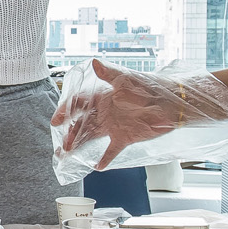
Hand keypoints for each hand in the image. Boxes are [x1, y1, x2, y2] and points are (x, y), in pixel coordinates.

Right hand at [52, 58, 185, 168]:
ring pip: (91, 137)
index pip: (79, 104)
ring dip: (79, 145)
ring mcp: (114, 126)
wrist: (171, 102)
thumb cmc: (149, 86)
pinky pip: (111, 149)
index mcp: (103, 96)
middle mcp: (105, 112)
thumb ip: (109, 74)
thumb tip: (95, 62)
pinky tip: (97, 166)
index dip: (66, 112)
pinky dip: (105, 158)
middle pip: (82, 124)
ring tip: (67, 155)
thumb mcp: (127, 78)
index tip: (56, 120)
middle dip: (69, 134)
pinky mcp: (125, 137)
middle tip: (60, 145)